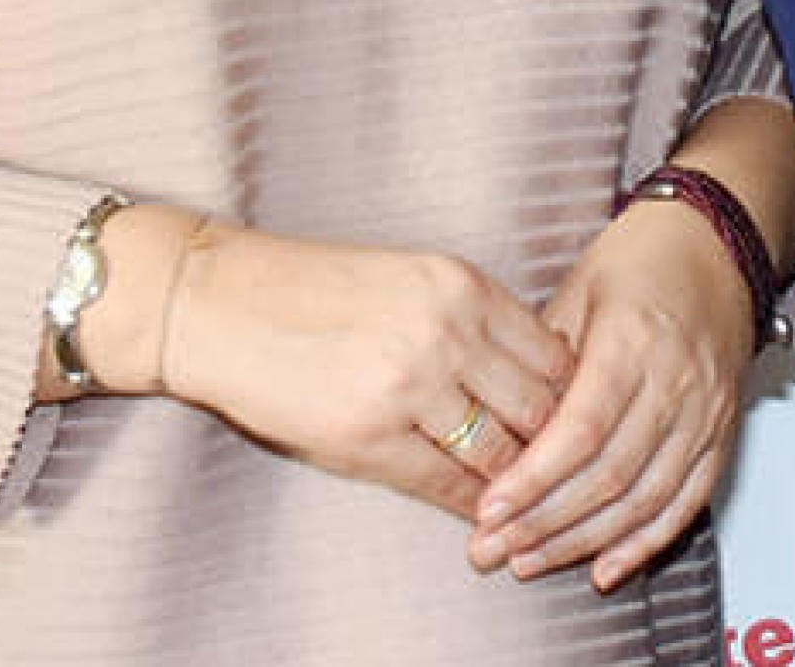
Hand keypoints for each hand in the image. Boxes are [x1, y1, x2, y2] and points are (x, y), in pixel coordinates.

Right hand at [145, 225, 574, 519]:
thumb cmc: (312, 290)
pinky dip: (469, 505)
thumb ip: (472, 320)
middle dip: (556, 448)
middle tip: (566, 477)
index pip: (554, 355)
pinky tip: (478, 515)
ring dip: (518, 486)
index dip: (571, 399)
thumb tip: (535, 379)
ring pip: (500, 454)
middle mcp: (447, 332)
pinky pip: (444, 484)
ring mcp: (409, 386)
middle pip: (540, 408)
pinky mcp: (368, 435)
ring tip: (527, 505)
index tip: (575, 425)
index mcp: (462, 286)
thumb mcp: (410, 279)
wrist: (218, 302)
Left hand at [466, 192, 757, 591]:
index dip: (533, 479)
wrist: (715, 245)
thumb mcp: (576, 291)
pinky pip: (686, 502)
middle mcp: (676, 382)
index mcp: (633, 342)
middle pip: (608, 475)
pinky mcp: (720, 433)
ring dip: (583, 540)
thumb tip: (499, 424)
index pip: (581, 430)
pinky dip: (646, 542)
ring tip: (530, 560)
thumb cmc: (641, 259)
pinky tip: (606, 568)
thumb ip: (542, 361)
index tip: (488, 509)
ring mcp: (705, 414)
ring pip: (644, 500)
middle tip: (493, 547)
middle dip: (544, 523)